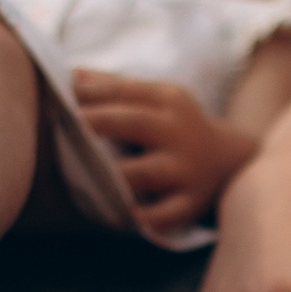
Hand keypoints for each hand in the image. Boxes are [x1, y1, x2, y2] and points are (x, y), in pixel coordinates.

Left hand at [74, 69, 254, 237]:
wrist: (231, 160)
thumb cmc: (177, 125)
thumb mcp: (158, 97)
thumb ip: (116, 86)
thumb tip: (72, 75)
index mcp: (167, 100)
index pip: (124, 92)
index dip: (91, 93)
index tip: (59, 95)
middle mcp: (177, 132)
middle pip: (136, 123)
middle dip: (103, 122)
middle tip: (70, 123)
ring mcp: (185, 168)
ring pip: (150, 171)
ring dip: (121, 173)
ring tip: (90, 174)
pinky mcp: (191, 201)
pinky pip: (170, 212)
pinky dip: (152, 217)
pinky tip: (130, 215)